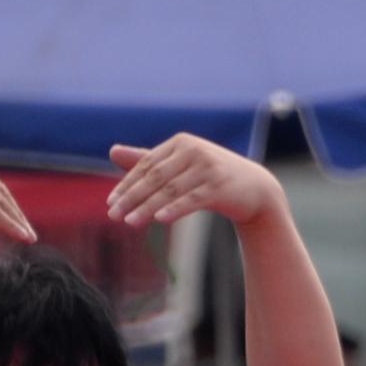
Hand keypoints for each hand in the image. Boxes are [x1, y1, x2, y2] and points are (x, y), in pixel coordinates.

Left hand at [107, 135, 286, 230]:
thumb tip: (111, 150)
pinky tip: (159, 219)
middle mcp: (193, 150)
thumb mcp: (179, 165)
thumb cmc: (211, 177)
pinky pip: (192, 199)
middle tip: (113, 215)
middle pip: (155, 177)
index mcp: (180, 143)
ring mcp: (207, 167)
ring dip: (147, 207)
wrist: (254, 189)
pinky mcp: (219, 186)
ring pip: (170, 190)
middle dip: (131, 197)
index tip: (110, 203)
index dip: (127, 184)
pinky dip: (174, 209)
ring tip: (129, 222)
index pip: (146, 164)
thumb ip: (146, 159)